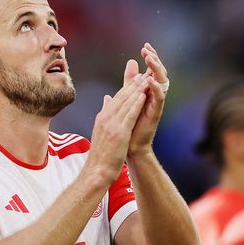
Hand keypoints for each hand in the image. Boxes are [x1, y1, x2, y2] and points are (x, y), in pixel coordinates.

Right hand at [84, 63, 148, 183]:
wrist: (97, 171)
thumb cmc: (101, 154)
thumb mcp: (101, 132)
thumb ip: (105, 115)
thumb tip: (106, 100)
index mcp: (103, 117)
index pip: (116, 98)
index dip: (126, 87)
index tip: (135, 78)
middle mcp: (106, 118)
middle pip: (121, 97)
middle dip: (132, 84)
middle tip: (142, 73)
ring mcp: (112, 124)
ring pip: (126, 103)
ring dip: (137, 90)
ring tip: (145, 79)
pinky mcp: (119, 132)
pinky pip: (129, 115)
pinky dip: (136, 104)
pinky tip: (143, 95)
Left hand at [127, 42, 169, 156]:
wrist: (129, 145)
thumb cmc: (129, 123)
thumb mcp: (128, 96)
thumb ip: (130, 80)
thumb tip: (131, 62)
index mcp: (148, 91)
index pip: (153, 70)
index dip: (151, 58)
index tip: (145, 47)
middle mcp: (155, 96)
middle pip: (160, 74)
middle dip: (155, 61)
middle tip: (147, 51)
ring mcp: (156, 104)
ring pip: (162, 83)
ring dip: (156, 70)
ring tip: (149, 59)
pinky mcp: (156, 113)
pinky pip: (159, 98)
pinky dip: (156, 88)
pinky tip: (150, 80)